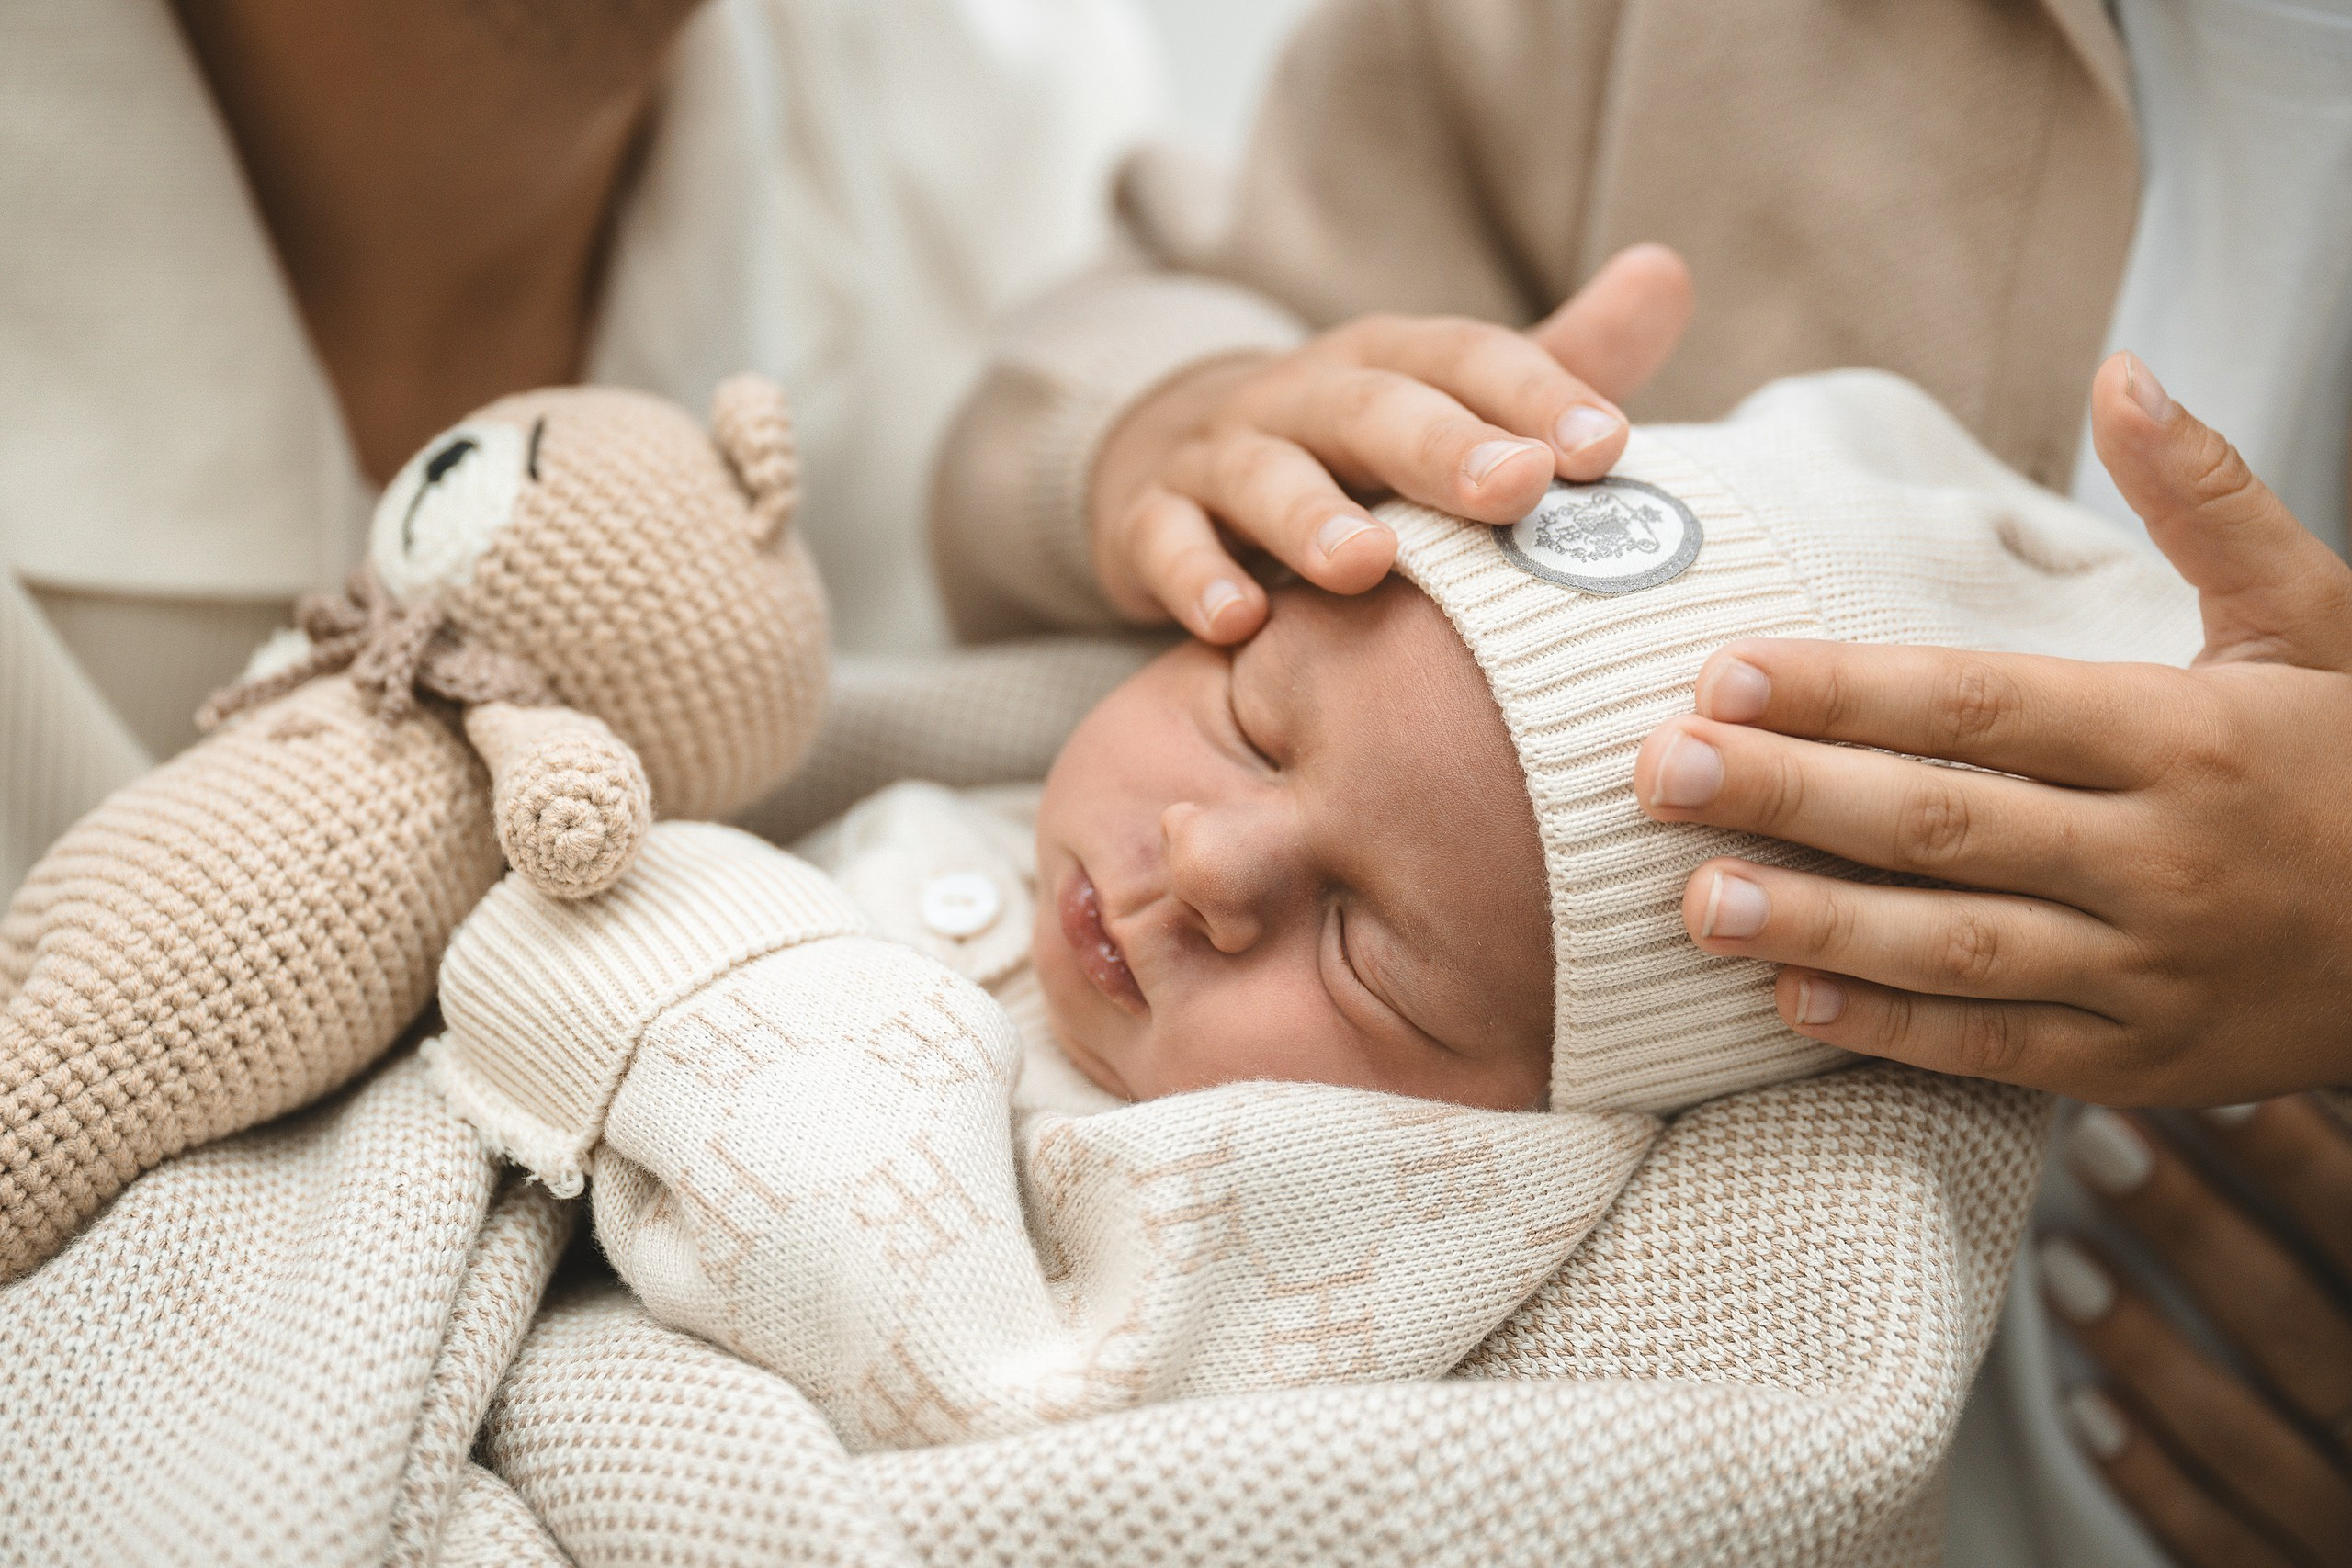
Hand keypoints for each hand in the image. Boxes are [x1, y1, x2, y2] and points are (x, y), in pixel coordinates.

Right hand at [1090, 243, 1693, 641]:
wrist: (1178, 455)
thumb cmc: (1356, 450)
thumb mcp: (1448, 401)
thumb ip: (1558, 361)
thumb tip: (1669, 272)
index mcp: (1391, 361)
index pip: (1468, 360)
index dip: (1537, 395)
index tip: (1610, 445)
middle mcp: (1305, 394)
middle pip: (1373, 408)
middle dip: (1442, 446)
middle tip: (1514, 486)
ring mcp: (1222, 454)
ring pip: (1264, 476)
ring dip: (1311, 518)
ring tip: (1364, 565)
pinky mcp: (1151, 519)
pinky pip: (1166, 542)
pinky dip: (1194, 579)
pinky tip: (1233, 625)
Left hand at [1633, 351, 2351, 1104]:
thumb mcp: (2317, 618)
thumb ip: (2211, 501)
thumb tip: (2123, 374)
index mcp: (2185, 735)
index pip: (1981, 703)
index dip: (1845, 690)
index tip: (1724, 672)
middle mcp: (2161, 854)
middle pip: (1942, 819)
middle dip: (1788, 794)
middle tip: (1658, 772)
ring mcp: (2150, 968)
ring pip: (1957, 946)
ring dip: (1817, 925)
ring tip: (1694, 902)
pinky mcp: (2142, 1059)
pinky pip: (2002, 1047)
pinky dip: (1896, 1031)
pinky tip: (1792, 1001)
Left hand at [2041, 1098, 2351, 1565]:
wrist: (2316, 1510)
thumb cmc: (2330, 1359)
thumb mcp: (2336, 1287)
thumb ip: (2312, 1221)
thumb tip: (2237, 1088)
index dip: (2298, 1160)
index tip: (2205, 1091)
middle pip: (2301, 1321)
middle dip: (2196, 1229)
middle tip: (2099, 1138)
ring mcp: (2342, 1513)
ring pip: (2254, 1432)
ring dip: (2151, 1346)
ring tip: (2060, 1261)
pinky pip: (2225, 1541)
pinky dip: (2155, 1479)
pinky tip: (2082, 1410)